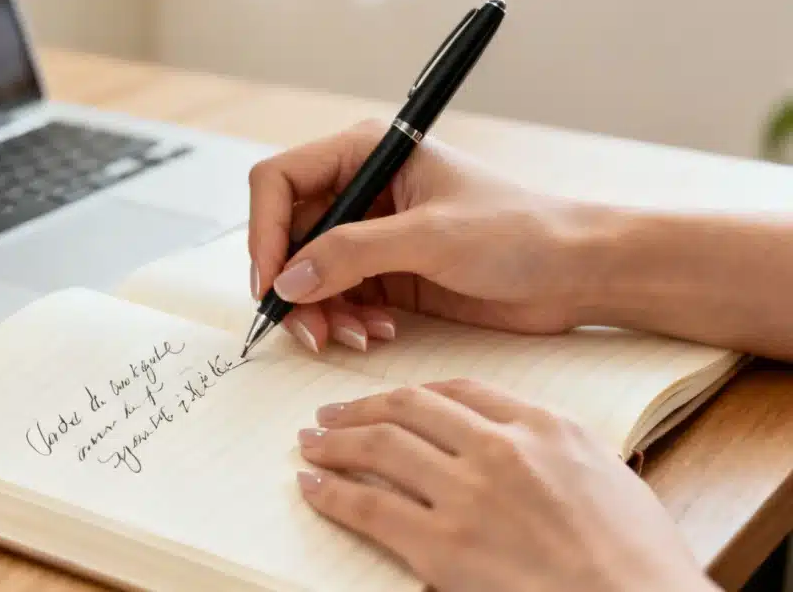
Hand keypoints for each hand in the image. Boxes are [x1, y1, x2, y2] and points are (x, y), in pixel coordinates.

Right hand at [247, 119, 594, 352]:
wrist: (574, 273)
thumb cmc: (520, 232)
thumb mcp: (431, 237)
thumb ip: (352, 254)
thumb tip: (286, 280)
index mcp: (368, 153)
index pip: (280, 181)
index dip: (265, 232)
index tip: (271, 282)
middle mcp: (361, 190)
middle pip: (287, 236)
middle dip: (293, 285)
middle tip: (309, 328)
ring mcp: (370, 235)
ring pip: (307, 275)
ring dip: (319, 311)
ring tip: (354, 337)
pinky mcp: (384, 274)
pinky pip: (336, 300)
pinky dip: (343, 322)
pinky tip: (377, 334)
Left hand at [295, 378, 718, 591]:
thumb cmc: (639, 559)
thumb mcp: (607, 475)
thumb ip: (554, 449)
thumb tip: (520, 445)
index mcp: (544, 426)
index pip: (462, 391)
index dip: (414, 393)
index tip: (392, 398)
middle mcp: (500, 448)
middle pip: (409, 409)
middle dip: (362, 407)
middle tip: (332, 414)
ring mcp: (467, 495)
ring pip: (380, 447)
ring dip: (336, 441)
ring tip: (312, 442)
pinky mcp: (442, 546)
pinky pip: (368, 506)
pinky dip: (330, 492)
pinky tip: (311, 485)